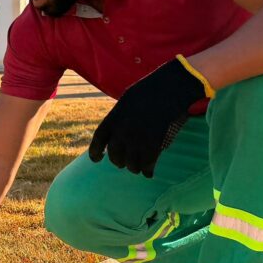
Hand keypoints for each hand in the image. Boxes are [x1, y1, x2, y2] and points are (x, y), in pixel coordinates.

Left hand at [88, 56, 209, 177]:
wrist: (168, 89)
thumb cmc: (150, 90)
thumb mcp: (127, 99)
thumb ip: (119, 116)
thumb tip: (117, 130)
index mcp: (113, 118)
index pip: (98, 140)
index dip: (95, 152)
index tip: (96, 159)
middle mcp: (121, 131)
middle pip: (114, 156)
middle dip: (118, 161)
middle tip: (123, 163)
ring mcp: (137, 140)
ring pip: (130, 164)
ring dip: (133, 167)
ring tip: (137, 167)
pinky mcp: (153, 145)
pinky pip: (147, 165)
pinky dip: (147, 171)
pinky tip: (149, 173)